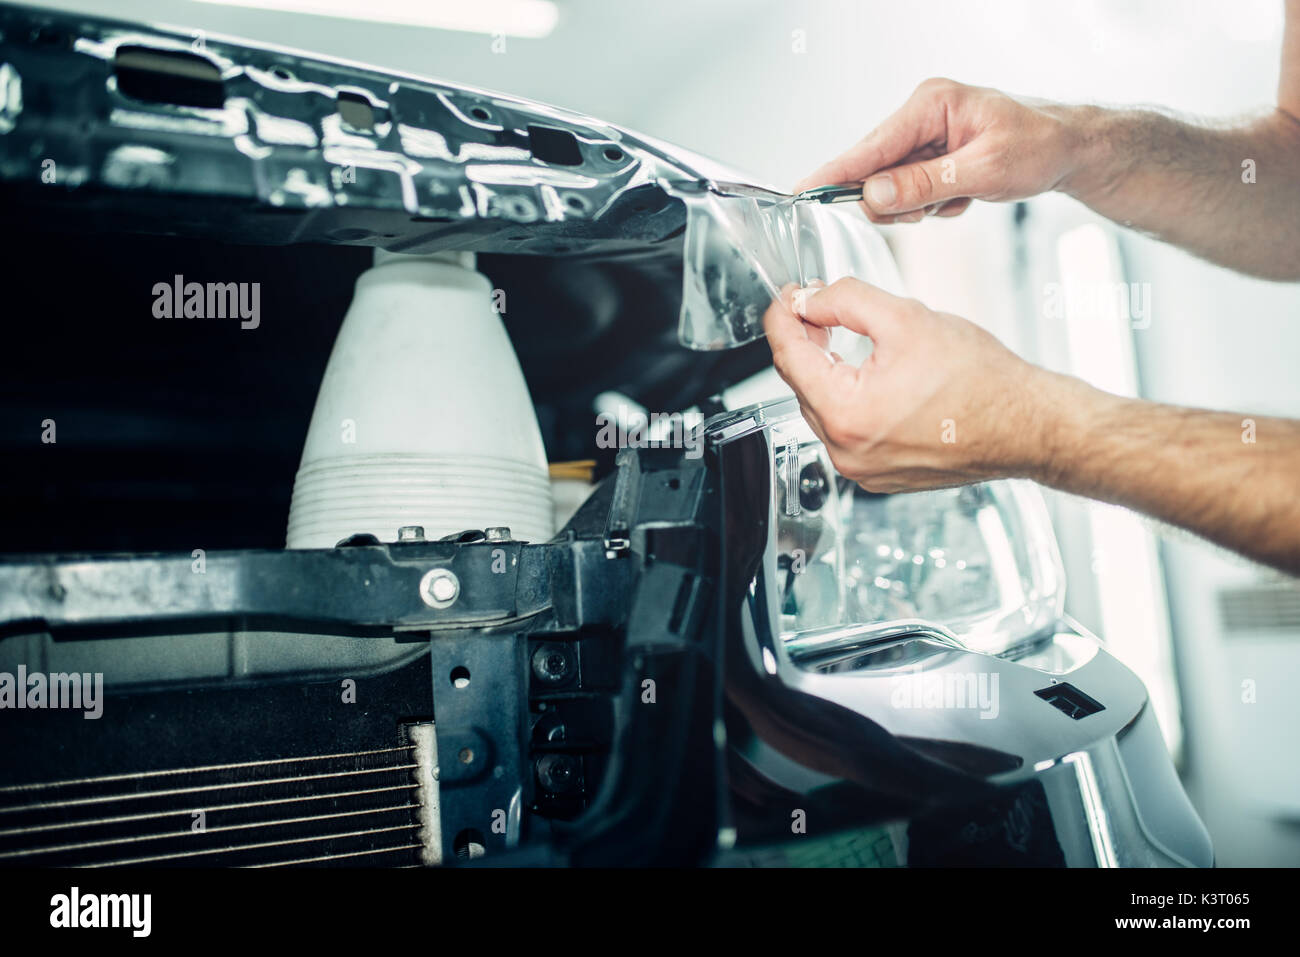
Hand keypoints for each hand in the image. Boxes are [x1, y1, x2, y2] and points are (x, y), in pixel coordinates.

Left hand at [764, 278, 1066, 491]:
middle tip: (818, 308)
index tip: (785, 298)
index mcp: (847, 414)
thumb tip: (808, 300)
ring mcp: (862, 469)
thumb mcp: (906, 318)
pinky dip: (851, 399)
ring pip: (824, 408)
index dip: (782, 319)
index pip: (788, 358)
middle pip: (803, 385)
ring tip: (847, 338)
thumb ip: (845, 301)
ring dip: (829, 371)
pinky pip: (847, 430)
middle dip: (807, 342)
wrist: (1028, 425)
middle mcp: (847, 451)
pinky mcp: (878, 474)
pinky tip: (872, 376)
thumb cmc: (983, 382)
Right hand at [795, 78, 1081, 223]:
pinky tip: (963, 196)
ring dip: (921, 205)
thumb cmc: (1040, 146)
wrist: (1071, 149)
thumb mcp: (984, 170)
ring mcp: (926, 135)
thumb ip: (924, 184)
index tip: (802, 192)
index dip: (835, 173)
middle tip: (936, 206)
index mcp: (931, 104)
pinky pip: (911, 191)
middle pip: (876, 169)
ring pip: (892, 186)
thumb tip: (873, 195)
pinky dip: (934, 204)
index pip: (870, 146)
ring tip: (960, 197)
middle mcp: (923, 114)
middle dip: (898, 199)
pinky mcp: (932, 154)